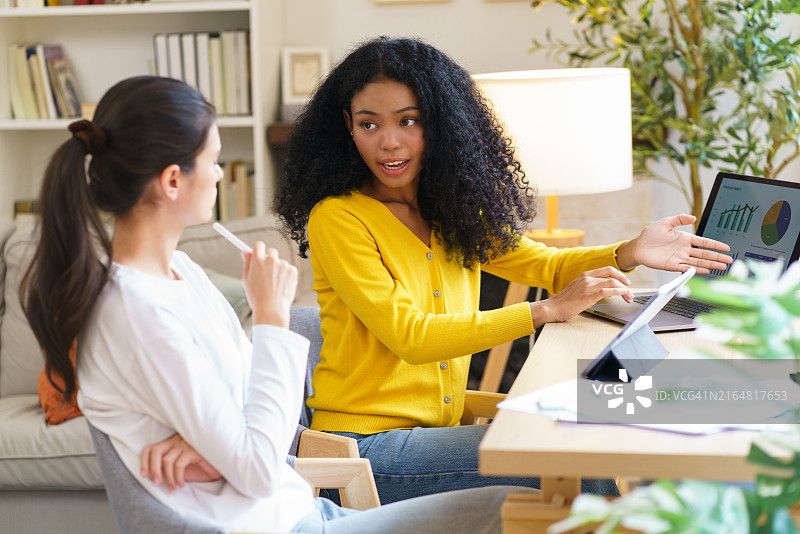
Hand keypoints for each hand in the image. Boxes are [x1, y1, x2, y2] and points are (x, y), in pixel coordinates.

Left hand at [140, 434, 221, 490]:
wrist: (220, 464)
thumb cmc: (200, 466)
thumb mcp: (180, 468)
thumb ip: (168, 468)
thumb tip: (153, 477)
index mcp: (172, 443)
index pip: (151, 448)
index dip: (144, 461)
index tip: (144, 475)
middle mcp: (177, 440)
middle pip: (155, 451)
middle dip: (153, 469)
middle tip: (156, 482)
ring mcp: (186, 444)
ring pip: (167, 460)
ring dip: (168, 478)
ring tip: (173, 487)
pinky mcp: (194, 450)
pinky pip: (179, 465)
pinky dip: (178, 477)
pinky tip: (182, 484)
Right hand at [242, 242, 297, 327]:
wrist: (271, 309)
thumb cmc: (257, 297)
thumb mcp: (246, 280)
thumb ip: (247, 264)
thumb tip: (245, 252)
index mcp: (258, 260)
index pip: (259, 245)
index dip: (259, 250)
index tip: (259, 255)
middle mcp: (271, 260)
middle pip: (271, 251)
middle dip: (269, 259)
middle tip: (267, 273)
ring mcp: (283, 265)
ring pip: (280, 262)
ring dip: (278, 269)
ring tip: (274, 285)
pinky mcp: (293, 270)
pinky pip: (289, 269)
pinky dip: (286, 275)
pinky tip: (281, 286)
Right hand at [530, 266, 632, 327]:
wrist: (553, 308)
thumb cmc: (564, 302)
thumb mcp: (577, 289)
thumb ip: (589, 286)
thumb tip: (602, 290)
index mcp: (584, 275)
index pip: (606, 269)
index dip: (618, 274)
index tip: (625, 282)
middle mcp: (587, 277)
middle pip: (611, 273)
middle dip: (624, 280)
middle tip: (629, 289)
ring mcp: (587, 285)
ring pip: (612, 283)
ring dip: (624, 290)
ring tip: (628, 297)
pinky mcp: (588, 295)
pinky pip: (608, 290)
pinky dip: (618, 292)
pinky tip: (622, 294)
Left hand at [616, 214, 732, 273]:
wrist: (638, 247)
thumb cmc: (649, 235)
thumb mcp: (665, 223)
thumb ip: (679, 219)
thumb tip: (692, 217)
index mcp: (685, 238)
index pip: (704, 242)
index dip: (715, 245)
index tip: (726, 247)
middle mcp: (684, 249)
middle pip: (704, 254)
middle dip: (717, 257)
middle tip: (729, 261)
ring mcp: (679, 258)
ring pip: (698, 262)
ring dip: (710, 265)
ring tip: (722, 267)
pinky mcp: (673, 266)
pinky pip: (687, 268)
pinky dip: (696, 270)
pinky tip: (706, 271)